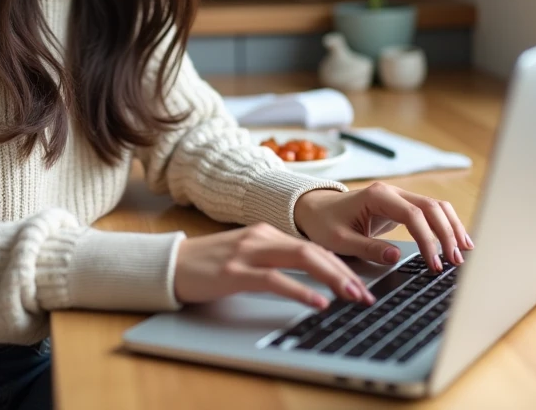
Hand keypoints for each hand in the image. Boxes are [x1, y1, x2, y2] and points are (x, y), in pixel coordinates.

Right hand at [173, 223, 376, 308]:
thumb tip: (312, 278)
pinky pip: (275, 279)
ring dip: (332, 278)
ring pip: (301, 259)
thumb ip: (275, 261)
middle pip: (314, 250)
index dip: (340, 265)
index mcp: (266, 233)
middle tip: (366, 293)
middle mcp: (260, 237)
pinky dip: (300, 290)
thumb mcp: (246, 256)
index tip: (360, 283)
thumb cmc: (208, 265)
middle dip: (344, 272)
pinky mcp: (235, 271)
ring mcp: (248, 252)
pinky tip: (317, 302)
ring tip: (352, 296)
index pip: (313, 247)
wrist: (169, 264)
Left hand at [293, 184, 473, 272]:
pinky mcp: (401, 206)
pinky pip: (429, 213)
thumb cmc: (324, 223)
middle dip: (447, 234)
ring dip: (451, 227)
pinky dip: (444, 225)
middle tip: (455, 261)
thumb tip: (396, 256)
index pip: (413, 216)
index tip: (434, 263)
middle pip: (431, 207)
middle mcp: (392, 192)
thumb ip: (368, 248)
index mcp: (377, 196)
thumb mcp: (340, 240)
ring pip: (435, 207)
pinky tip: (455, 240)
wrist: (314, 209)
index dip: (428, 240)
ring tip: (464, 251)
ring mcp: (398, 197)